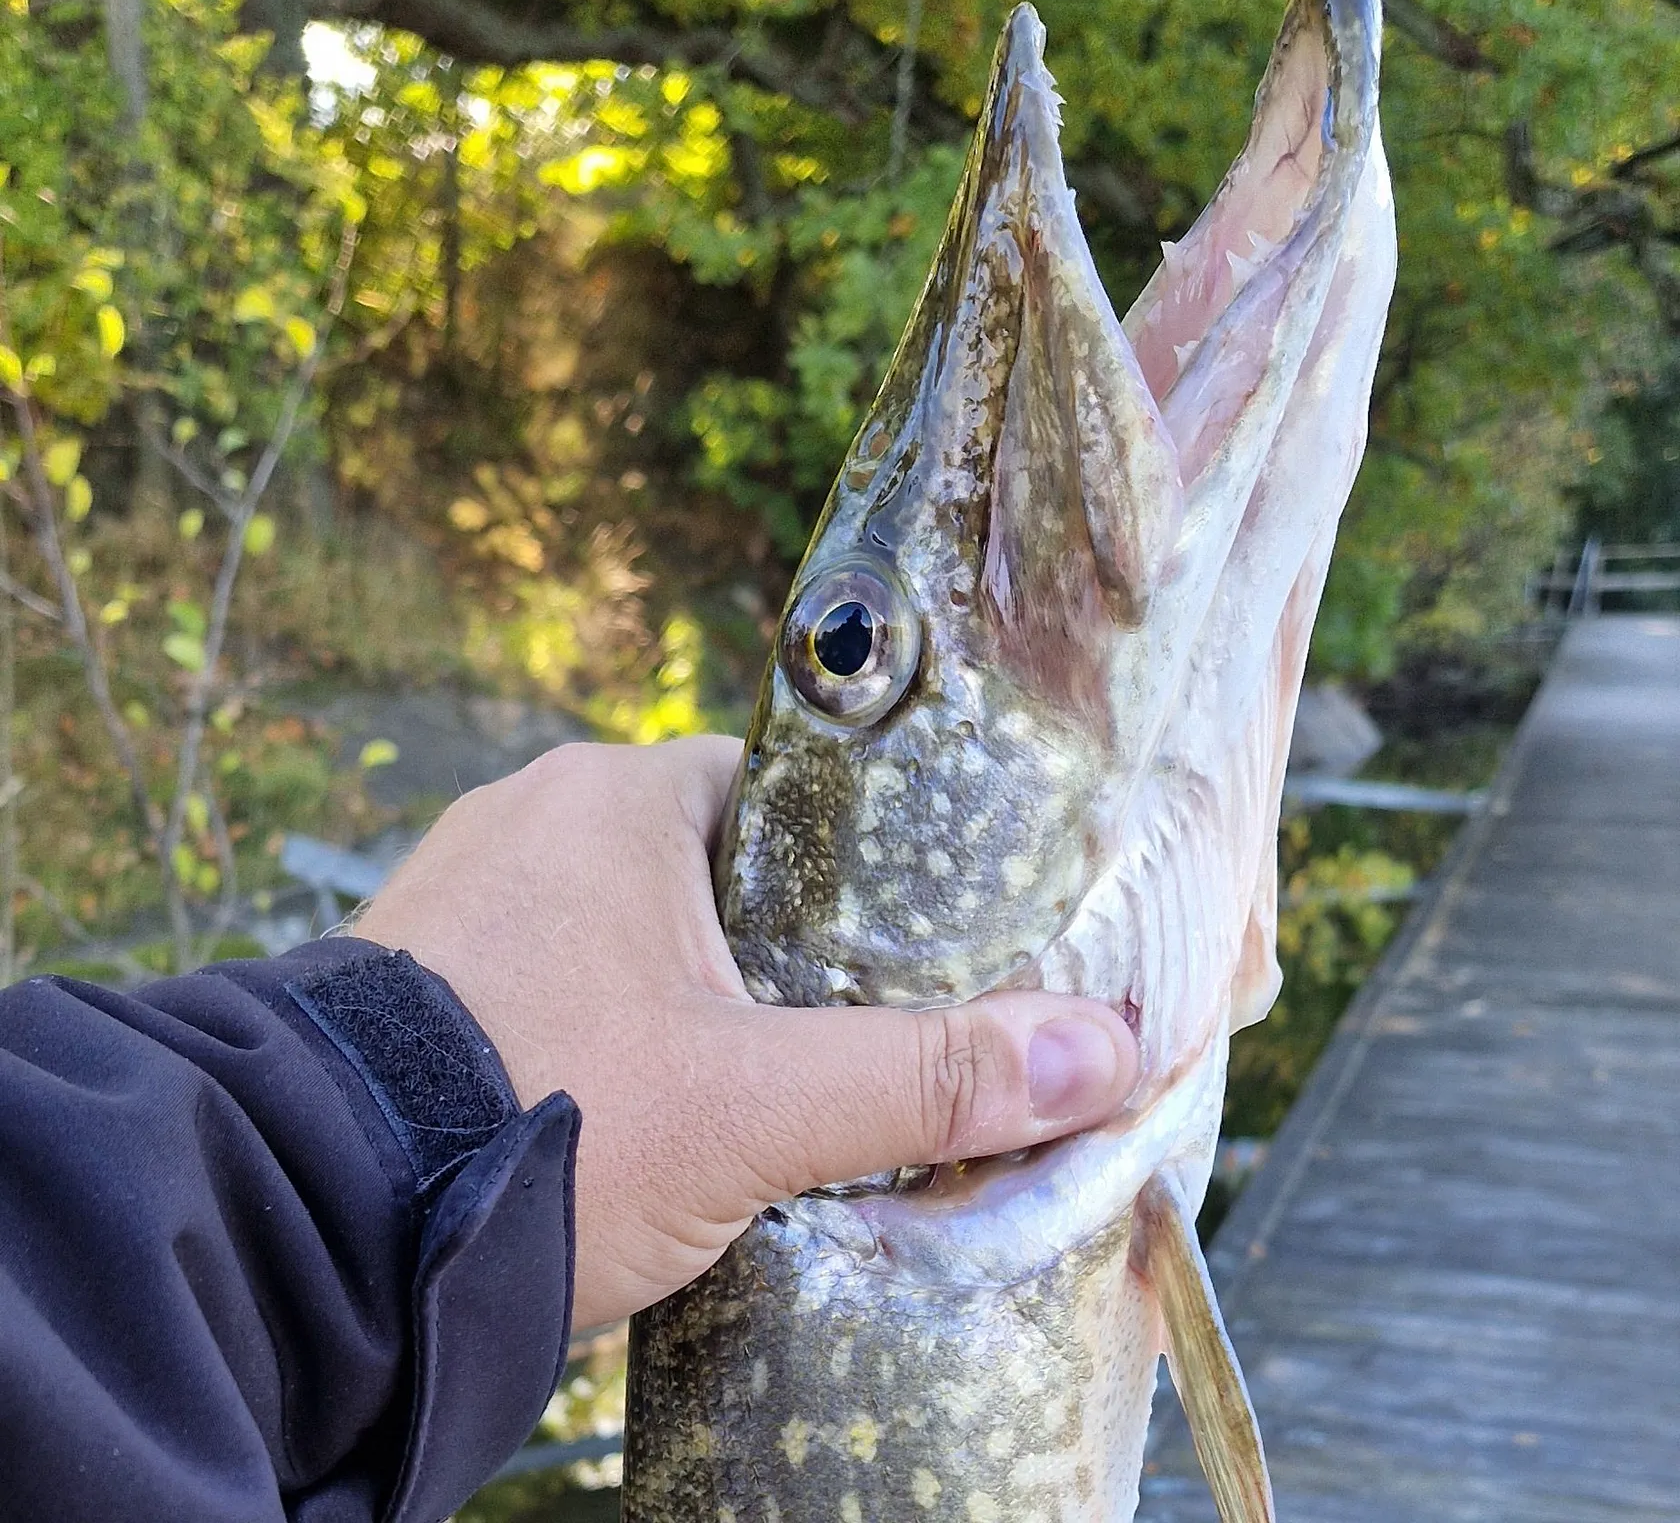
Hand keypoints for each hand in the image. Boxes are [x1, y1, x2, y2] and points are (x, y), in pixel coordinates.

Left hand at [354, 736, 1139, 1329]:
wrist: (312, 1229)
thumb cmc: (544, 1119)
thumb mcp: (756, 1107)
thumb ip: (926, 1076)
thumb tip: (1100, 1050)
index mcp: (619, 795)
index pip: (784, 797)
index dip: (857, 876)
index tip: (905, 952)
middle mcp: (533, 815)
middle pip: (712, 868)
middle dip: (775, 954)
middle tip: (840, 1041)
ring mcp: (463, 894)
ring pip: (628, 929)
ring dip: (685, 999)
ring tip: (747, 1089)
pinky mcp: (417, 978)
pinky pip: (551, 976)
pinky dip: (602, 1028)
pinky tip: (631, 1109)